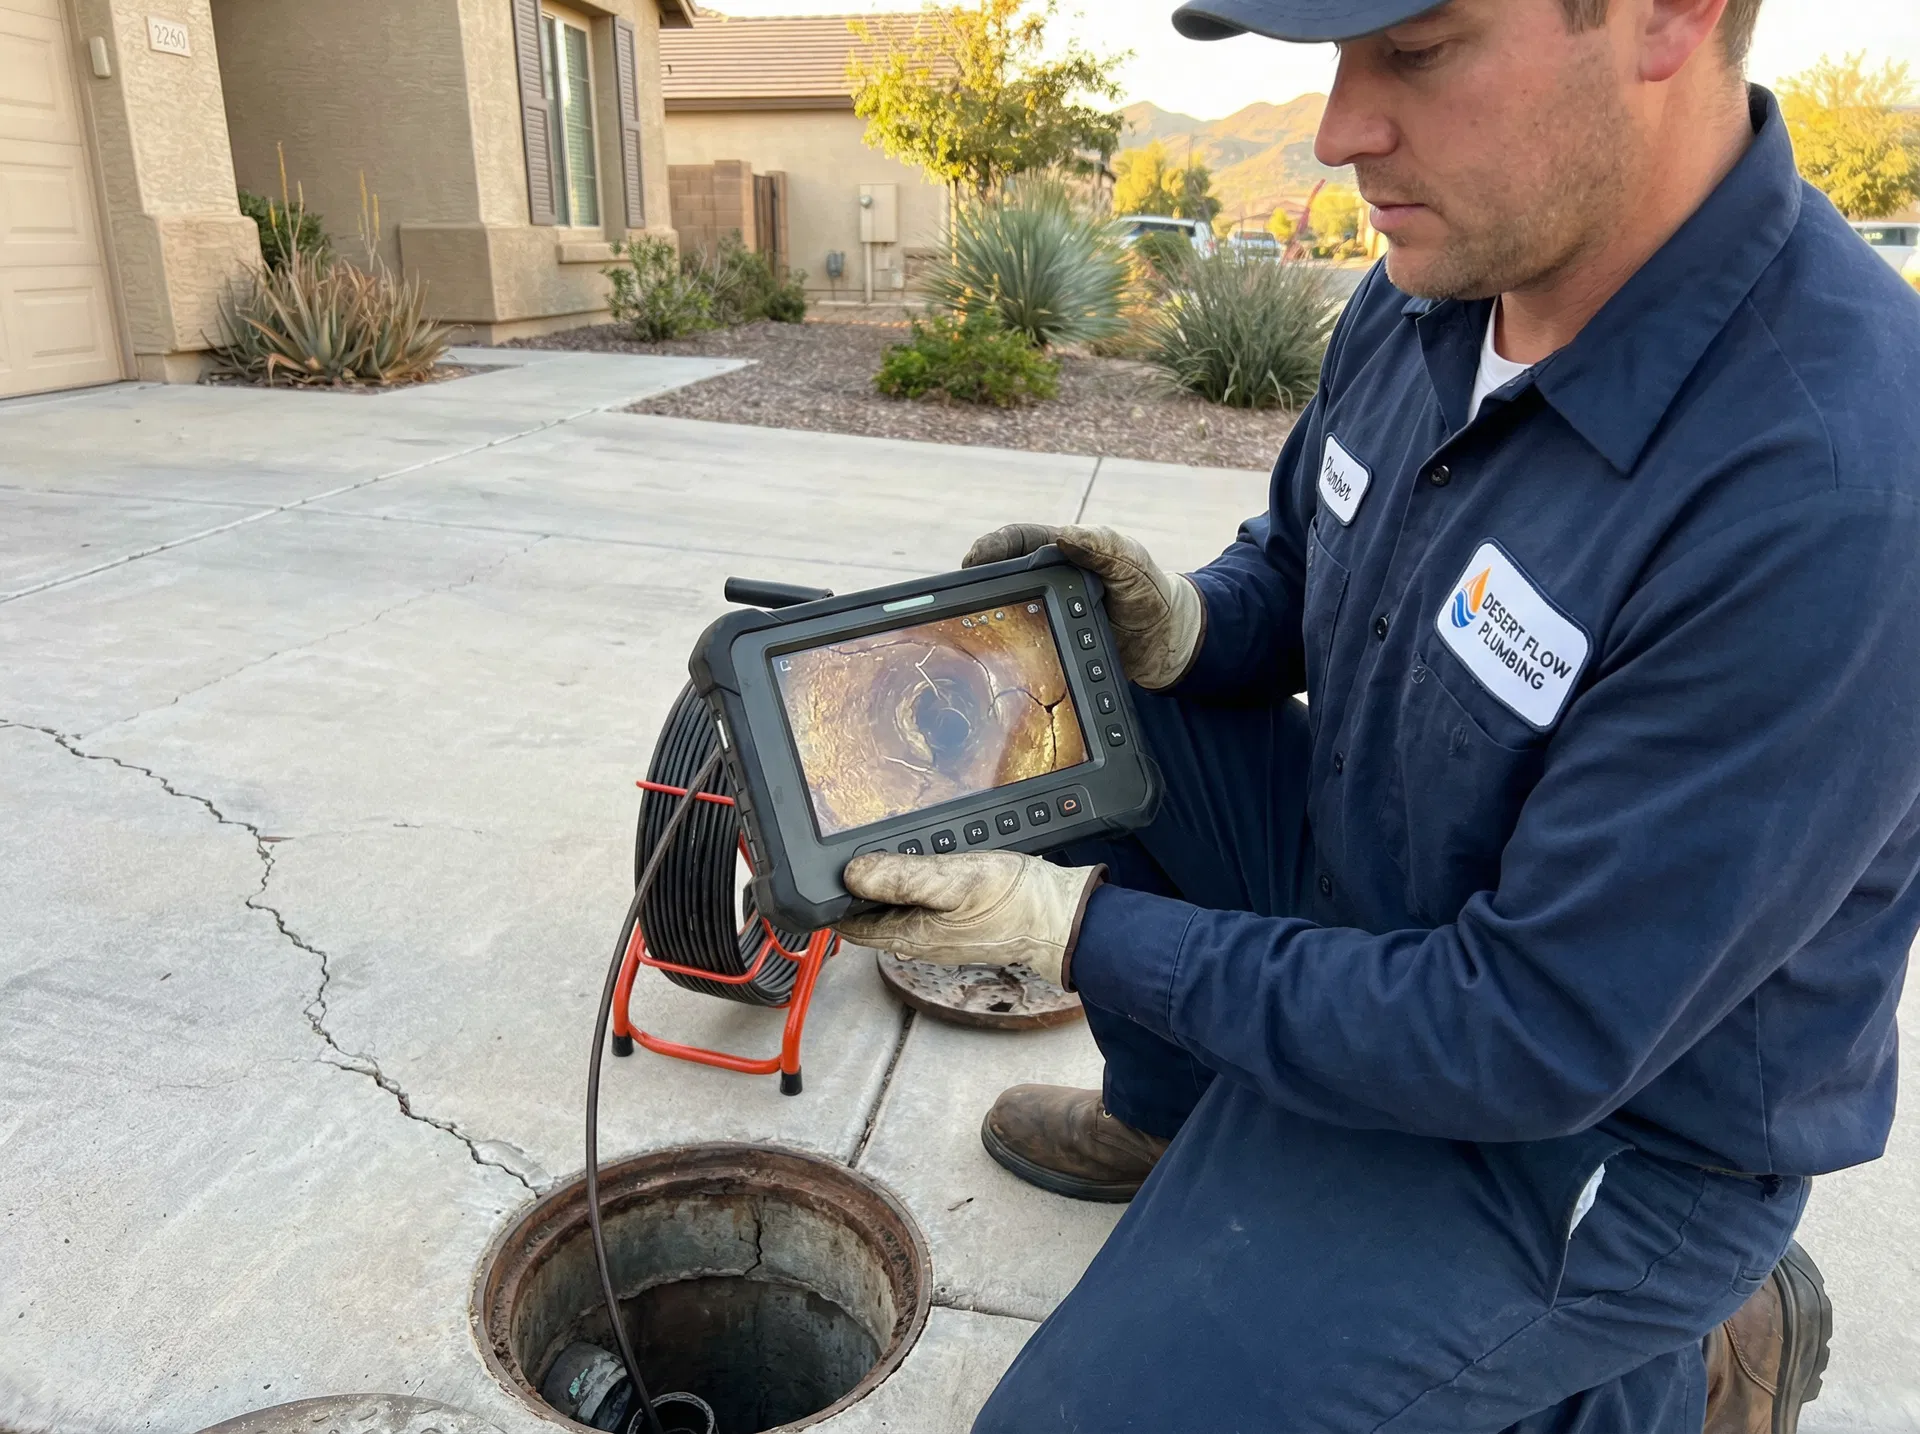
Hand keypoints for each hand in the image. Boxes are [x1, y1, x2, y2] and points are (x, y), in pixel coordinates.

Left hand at [837, 851, 1103, 987]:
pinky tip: (917, 864)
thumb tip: (853, 874)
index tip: (814, 877)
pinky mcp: (958, 922)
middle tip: (838, 854)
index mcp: (910, 935)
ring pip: (894, 909)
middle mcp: (919, 939)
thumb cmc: (1015, 903)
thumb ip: (902, 878)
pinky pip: (920, 904)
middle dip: (851, 891)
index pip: (849, 926)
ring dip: (880, 886)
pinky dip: (910, 884)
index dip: (828, 903)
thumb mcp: (954, 880)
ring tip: (870, 854)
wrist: (1063, 918)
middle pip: (869, 917)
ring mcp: (939, 933)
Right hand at [964, 524, 1203, 689]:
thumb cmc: (1149, 592)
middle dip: (976, 585)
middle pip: (998, 576)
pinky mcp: (1046, 640)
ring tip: (969, 629)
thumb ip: (1105, 548)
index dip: (989, 548)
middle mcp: (1046, 578)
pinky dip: (1001, 649)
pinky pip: (1017, 641)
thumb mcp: (1133, 565)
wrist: (1165, 641)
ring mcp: (1044, 609)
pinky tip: (994, 661)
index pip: (1014, 541)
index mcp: (1061, 550)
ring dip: (984, 617)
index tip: (972, 561)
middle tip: (959, 602)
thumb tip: (1067, 538)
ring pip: (1003, 609)